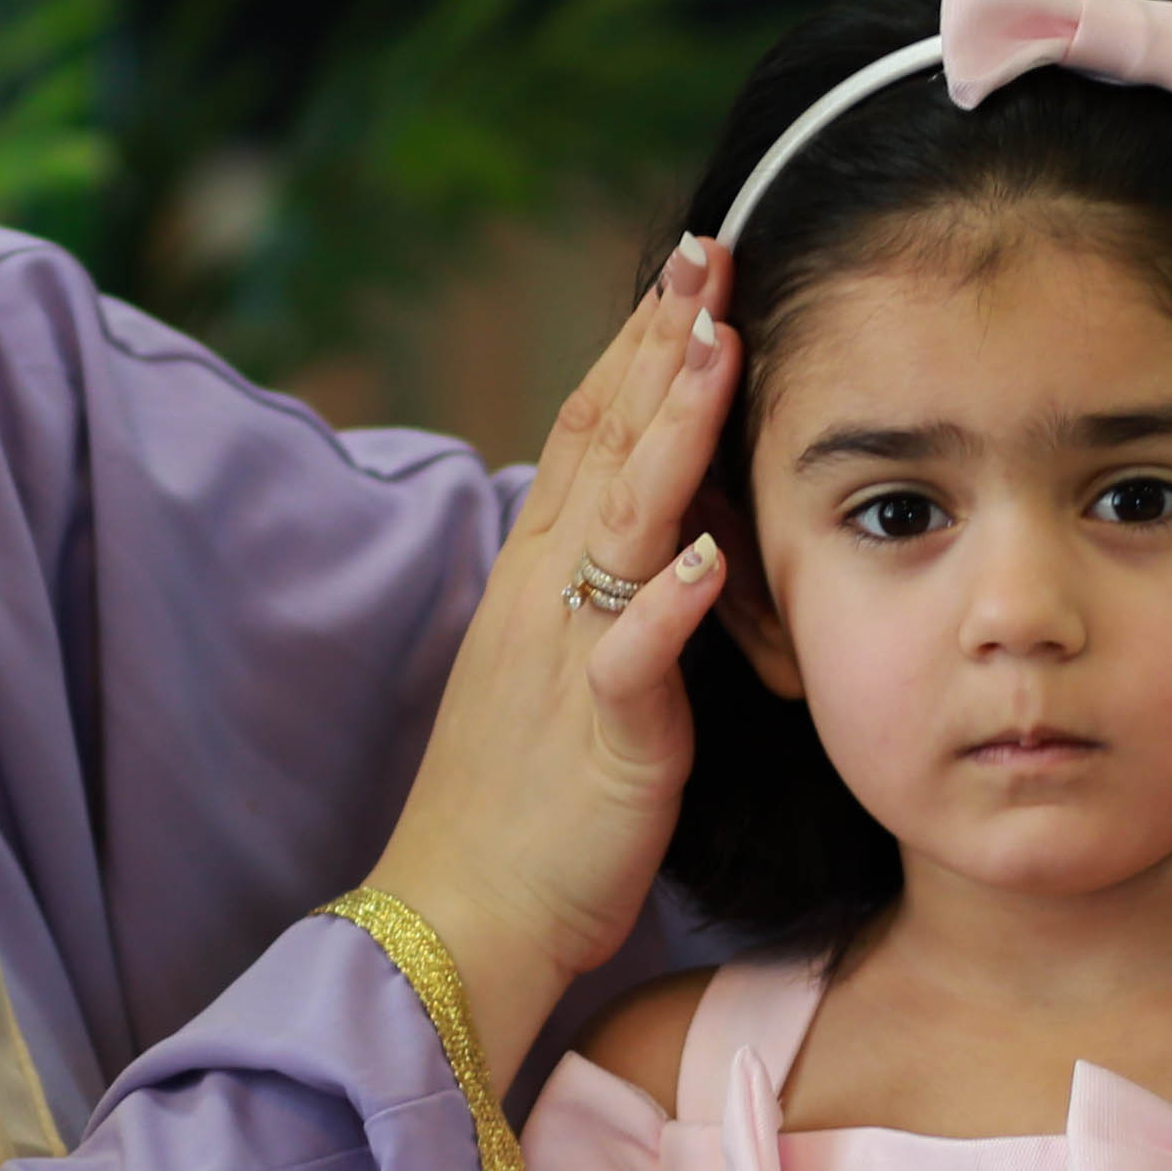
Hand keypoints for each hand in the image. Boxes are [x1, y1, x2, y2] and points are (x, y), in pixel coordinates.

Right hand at [367, 241, 742, 1082]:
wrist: (456, 920)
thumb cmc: (521, 811)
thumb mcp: (561, 676)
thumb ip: (602, 598)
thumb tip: (656, 535)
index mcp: (538, 581)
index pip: (586, 434)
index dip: (634, 348)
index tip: (684, 271)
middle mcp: (544, 599)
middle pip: (601, 444)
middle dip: (655, 343)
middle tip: (705, 250)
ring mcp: (565, 659)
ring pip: (619, 521)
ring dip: (669, 430)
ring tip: (714, 345)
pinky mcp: (598, 733)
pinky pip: (630, 656)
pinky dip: (665, 601)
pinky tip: (705, 551)